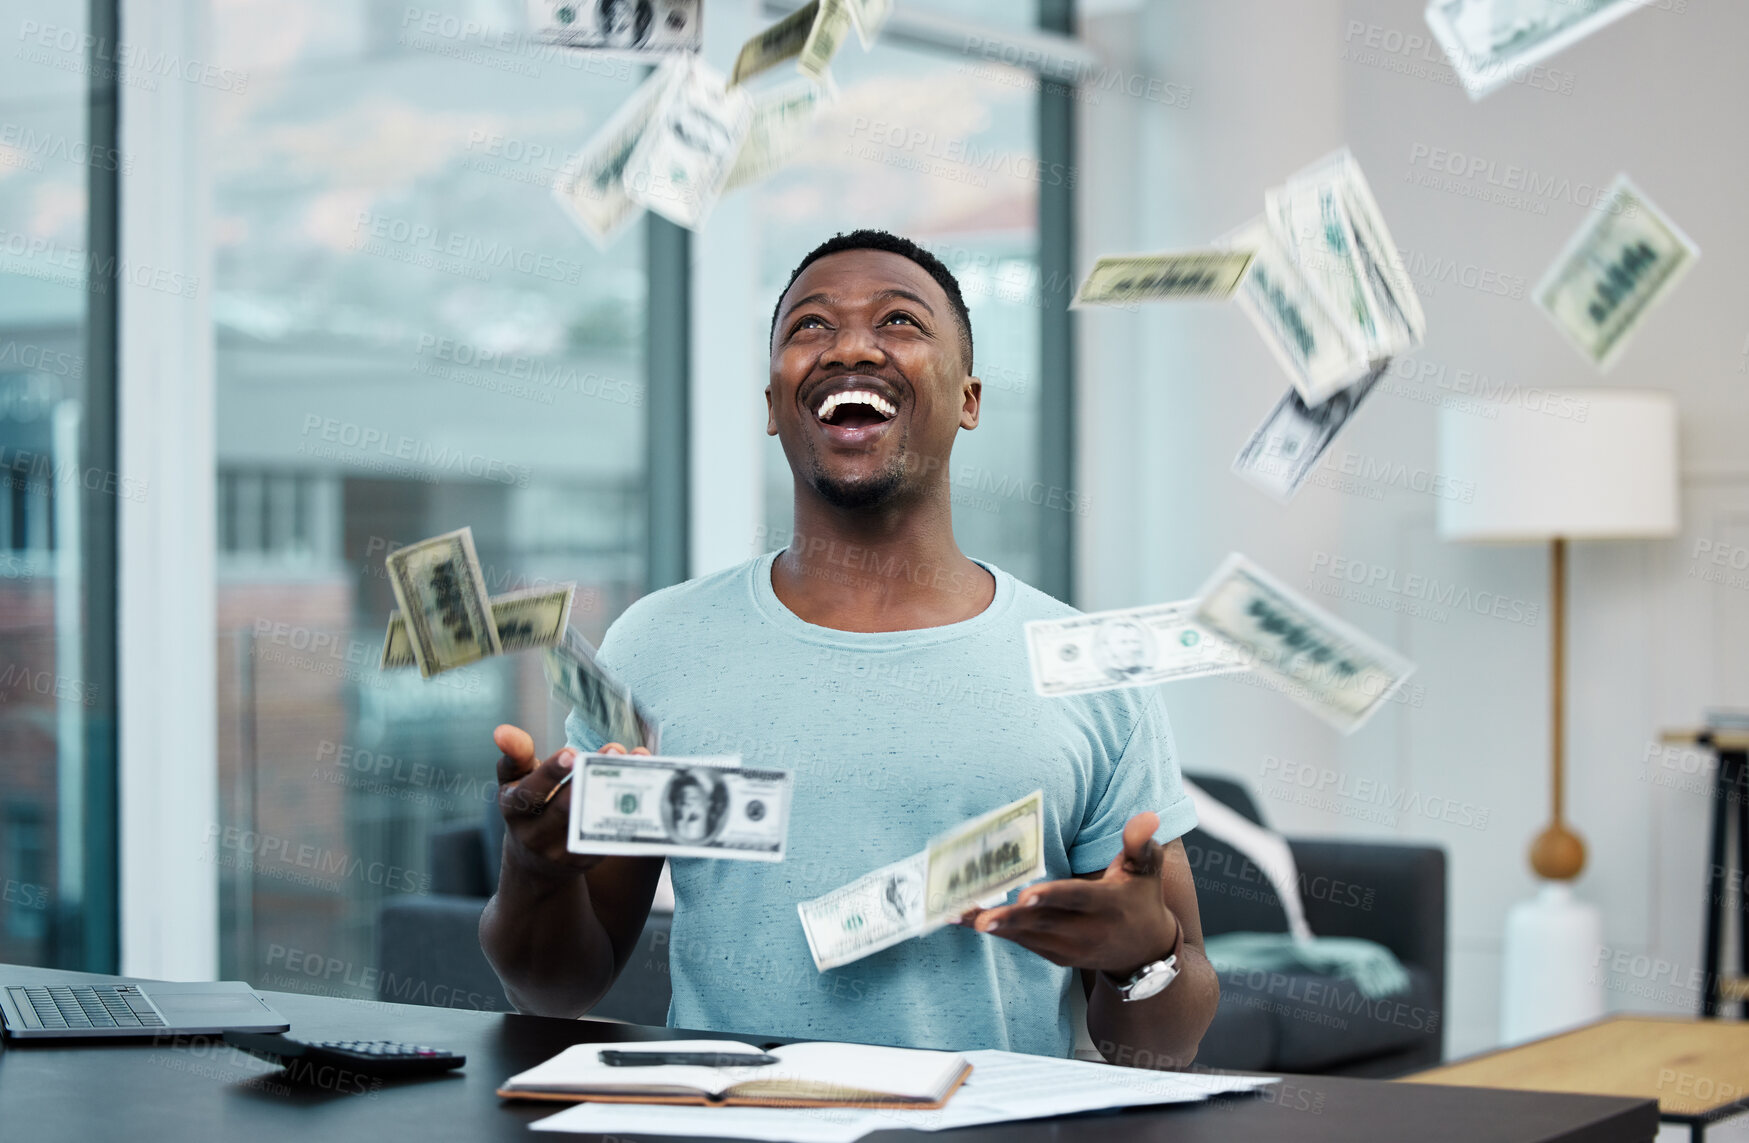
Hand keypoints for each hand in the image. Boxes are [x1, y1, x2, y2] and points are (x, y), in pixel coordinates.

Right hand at [493, 724, 649, 880]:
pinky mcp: (586, 859)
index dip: (550, 773)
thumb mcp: (515, 782)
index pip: (530, 792)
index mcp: (515, 810)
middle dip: (589, 780)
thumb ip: (515, 756)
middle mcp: (536, 834)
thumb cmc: (529, 807)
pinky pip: (608, 835)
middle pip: (565, 808)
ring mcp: (562, 851)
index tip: (571, 753)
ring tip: (635, 764)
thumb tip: (501, 731)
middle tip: (613, 751)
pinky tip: (642, 786)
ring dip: (615, 793)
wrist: (535, 861)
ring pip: (591, 822)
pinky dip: (625, 811)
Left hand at [959, 811, 1178, 977]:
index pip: (1076, 899)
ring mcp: (1070, 948)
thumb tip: (1146, 817)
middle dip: (1010, 920)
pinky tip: (965, 919)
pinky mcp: (1056, 956)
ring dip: (992, 926)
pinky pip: (1023, 943)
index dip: (1051, 897)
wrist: (1144, 952)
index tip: (1025, 895)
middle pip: (1044, 923)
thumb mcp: (1147, 871)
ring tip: (956, 915)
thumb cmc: (1141, 899)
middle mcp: (1087, 931)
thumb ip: (1140, 844)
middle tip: (978, 917)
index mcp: (1107, 905)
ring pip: (1027, 936)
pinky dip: (997, 932)